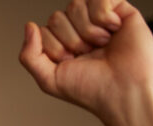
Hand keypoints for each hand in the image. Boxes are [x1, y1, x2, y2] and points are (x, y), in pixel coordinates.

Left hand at [19, 0, 152, 124]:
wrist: (123, 89)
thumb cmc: (90, 89)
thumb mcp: (49, 79)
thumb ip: (29, 55)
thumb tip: (29, 25)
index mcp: (61, 44)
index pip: (43, 31)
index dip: (55, 47)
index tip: (71, 63)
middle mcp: (78, 30)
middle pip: (57, 17)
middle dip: (71, 40)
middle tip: (88, 55)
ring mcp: (97, 19)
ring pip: (75, 5)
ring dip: (87, 31)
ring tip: (101, 45)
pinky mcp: (119, 10)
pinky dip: (103, 17)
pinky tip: (113, 30)